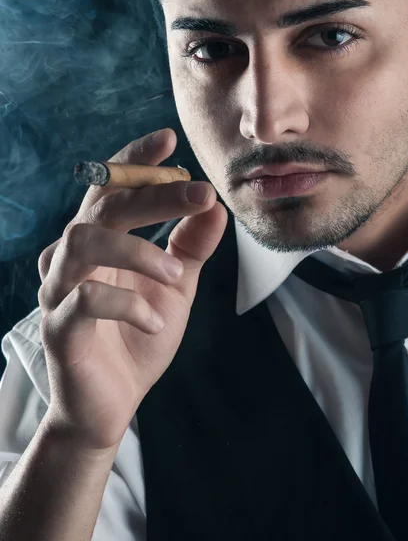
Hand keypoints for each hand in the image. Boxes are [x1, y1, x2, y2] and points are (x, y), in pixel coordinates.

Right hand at [37, 129, 227, 451]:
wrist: (114, 401)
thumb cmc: (140, 336)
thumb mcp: (176, 288)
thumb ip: (191, 248)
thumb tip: (216, 208)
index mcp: (103, 243)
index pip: (113, 189)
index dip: (136, 161)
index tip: (169, 139)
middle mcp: (74, 258)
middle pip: (103, 206)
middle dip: (153, 194)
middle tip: (202, 194)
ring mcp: (60, 292)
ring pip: (83, 243)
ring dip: (138, 252)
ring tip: (176, 275)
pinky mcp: (58, 329)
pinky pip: (82, 302)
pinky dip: (126, 305)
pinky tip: (156, 321)